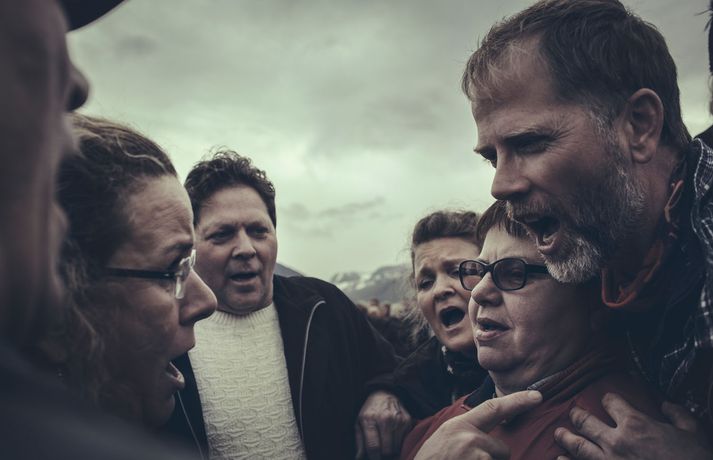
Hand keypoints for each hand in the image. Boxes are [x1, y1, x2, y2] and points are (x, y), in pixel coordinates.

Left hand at [355, 391, 413, 458]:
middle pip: (387, 450)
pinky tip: (394, 436)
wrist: (386, 393)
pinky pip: (404, 441)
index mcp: (369, 419)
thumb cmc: (370, 411)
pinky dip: (399, 443)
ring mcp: (398, 420)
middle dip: (383, 455)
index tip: (374, 459)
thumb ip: (360, 441)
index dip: (374, 458)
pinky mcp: (408, 421)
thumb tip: (359, 458)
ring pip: (397, 448)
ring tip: (386, 443)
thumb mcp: (359, 422)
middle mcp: (385, 419)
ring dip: (391, 449)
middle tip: (380, 452)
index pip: (373, 446)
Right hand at [414, 390, 542, 459]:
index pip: (494, 408)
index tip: (537, 396)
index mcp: (459, 425)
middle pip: (502, 448)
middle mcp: (470, 437)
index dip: (517, 401)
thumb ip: (466, 432)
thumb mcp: (444, 439)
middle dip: (493, 459)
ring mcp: (477, 456)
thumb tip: (488, 433)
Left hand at [554, 393, 712, 459]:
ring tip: (558, 433)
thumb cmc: (694, 458)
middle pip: (586, 421)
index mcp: (635, 423)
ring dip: (565, 438)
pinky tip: (561, 459)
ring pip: (578, 445)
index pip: (611, 402)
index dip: (609, 399)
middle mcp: (616, 440)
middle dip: (577, 415)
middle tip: (572, 413)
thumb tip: (667, 405)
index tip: (606, 400)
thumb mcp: (693, 432)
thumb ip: (677, 414)